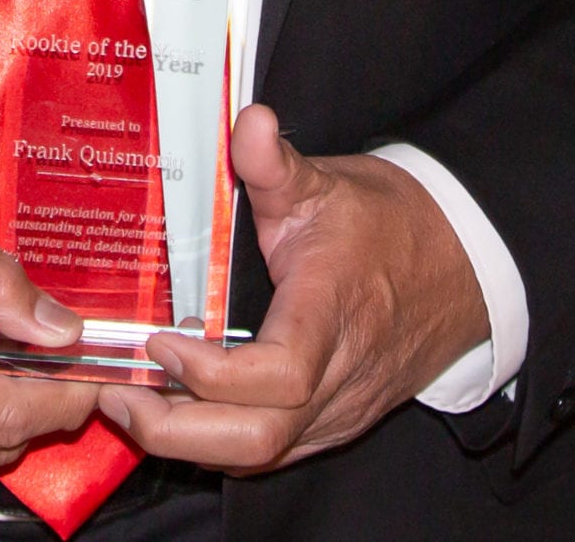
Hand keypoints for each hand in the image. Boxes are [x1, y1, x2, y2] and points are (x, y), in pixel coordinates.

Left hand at [96, 105, 489, 472]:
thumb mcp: (327, 182)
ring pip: (260, 457)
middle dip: (176, 431)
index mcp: (333, 313)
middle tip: (116, 392)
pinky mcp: (335, 424)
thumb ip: (275, 161)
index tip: (160, 340)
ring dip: (189, 442)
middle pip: (259, 438)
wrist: (458, 269)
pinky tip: (176, 414)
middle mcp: (339, 376)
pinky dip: (216, 444)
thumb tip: (247, 118)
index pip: (279, 374)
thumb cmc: (387, 225)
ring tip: (131, 403)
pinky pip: (271, 455)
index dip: (211, 373)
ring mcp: (339, 410)